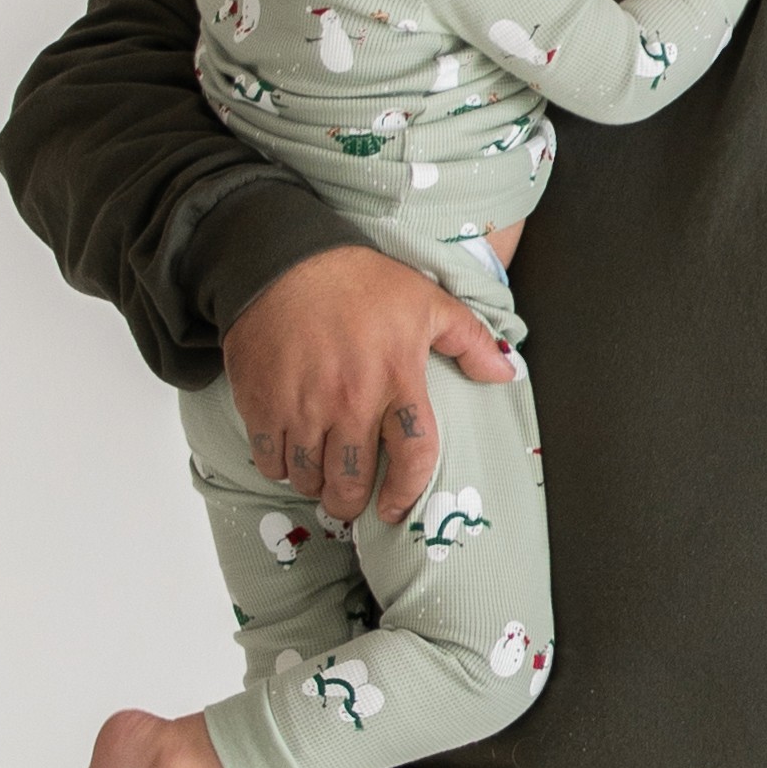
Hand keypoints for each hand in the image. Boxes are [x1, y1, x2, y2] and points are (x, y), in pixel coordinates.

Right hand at [221, 245, 515, 522]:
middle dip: (351, 501)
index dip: (405, 492)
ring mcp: (302, 404)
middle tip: (349, 498)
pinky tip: (288, 451)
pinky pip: (269, 460)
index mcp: (396, 377)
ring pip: (308, 477)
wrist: (282, 259)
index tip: (393, 508)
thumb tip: (505, 375)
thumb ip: (470, 340)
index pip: (413, 455)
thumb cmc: (359, 281)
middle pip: (352, 481)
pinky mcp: (261, 402)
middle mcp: (350, 399)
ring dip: (314, 483)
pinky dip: (278, 465)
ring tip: (319, 472)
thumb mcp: (426, 300)